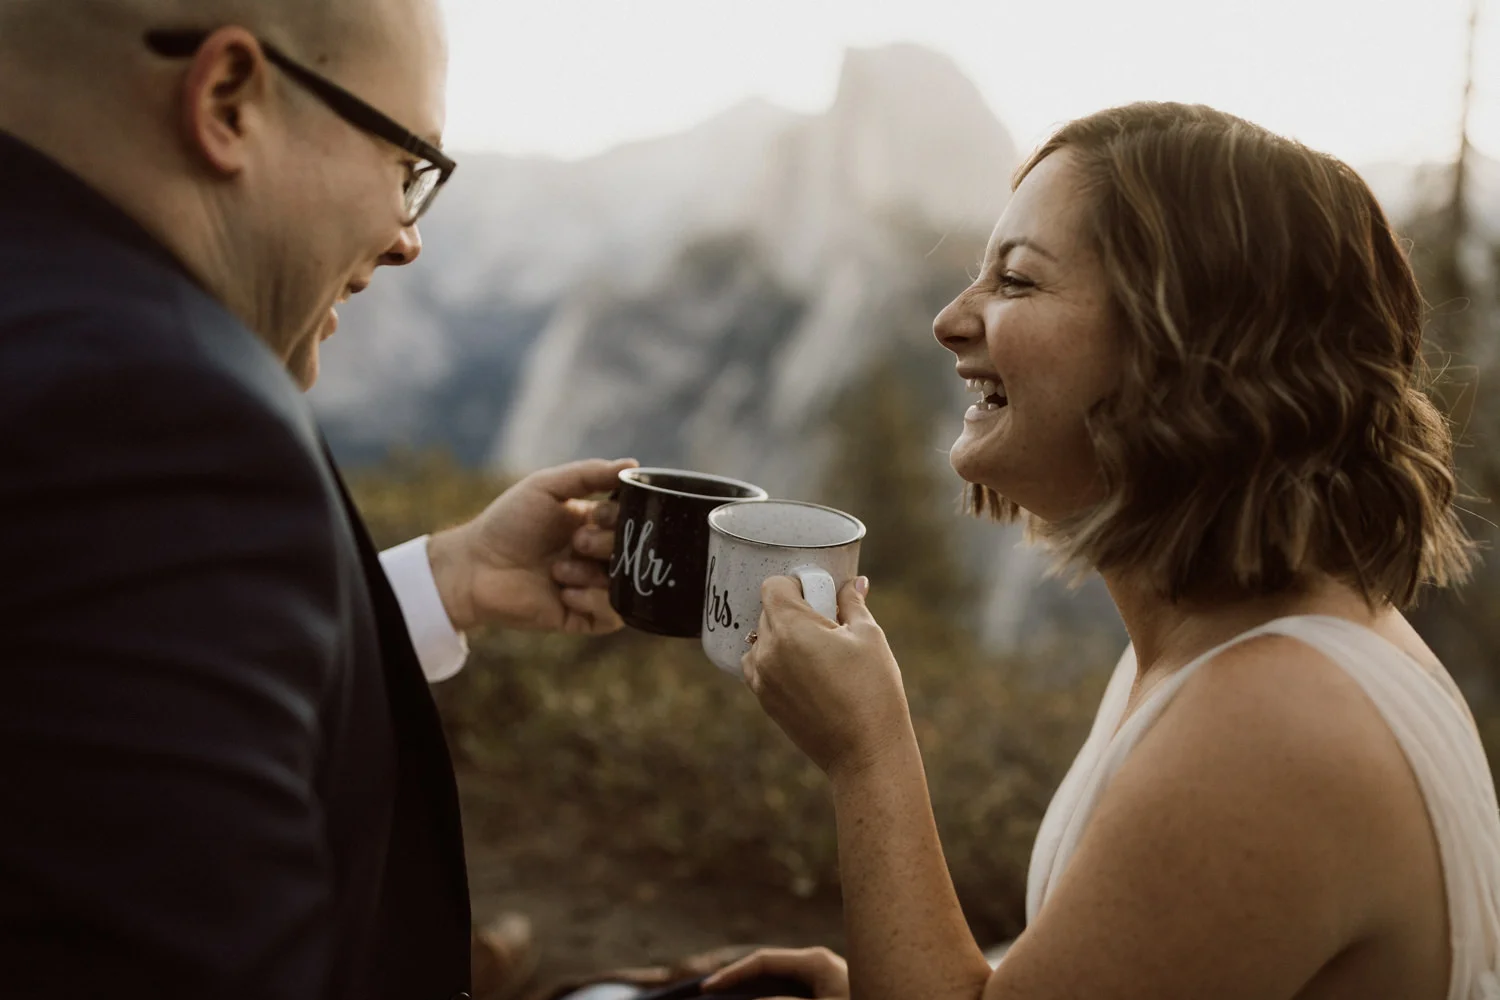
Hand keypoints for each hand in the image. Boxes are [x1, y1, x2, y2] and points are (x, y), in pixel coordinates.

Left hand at [426, 458, 636, 634]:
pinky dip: (594, 601)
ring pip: (627, 584)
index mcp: (595, 524)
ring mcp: (591, 587)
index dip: (622, 519)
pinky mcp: (581, 616)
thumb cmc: (506, 523)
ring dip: (595, 574)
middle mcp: (598, 556)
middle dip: (607, 545)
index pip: (632, 521)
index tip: (596, 516)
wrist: (473, 568)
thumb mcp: (546, 486)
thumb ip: (588, 474)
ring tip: (560, 570)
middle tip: (577, 543)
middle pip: (634, 552)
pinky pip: (612, 615)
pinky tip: (563, 592)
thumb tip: (633, 464)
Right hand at [702, 947, 848, 998]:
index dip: (732, 975)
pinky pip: (793, 997)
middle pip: (769, 975)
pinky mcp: (829, 997)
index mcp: (816, 962)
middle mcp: (819, 968)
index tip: (706, 990)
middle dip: (740, 988)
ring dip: (757, 996)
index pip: (763, 961)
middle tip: (710, 999)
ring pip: (779, 988)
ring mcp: (825, 984)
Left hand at [741, 576, 911, 779]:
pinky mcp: (765, 700)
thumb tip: (853, 583)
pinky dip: (777, 661)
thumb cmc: (873, 690)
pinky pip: (760, 667)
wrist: (865, 751)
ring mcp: (761, 678)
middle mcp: (767, 651)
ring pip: (761, 640)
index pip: (773, 587)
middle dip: (794, 610)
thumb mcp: (869, 637)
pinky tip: (808, 672)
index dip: (796, 585)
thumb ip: (853, 604)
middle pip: (768, 612)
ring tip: (816, 652)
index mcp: (790, 628)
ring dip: (782, 637)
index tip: (819, 596)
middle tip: (827, 625)